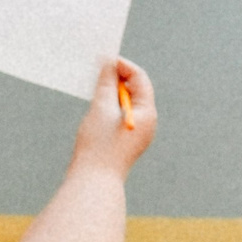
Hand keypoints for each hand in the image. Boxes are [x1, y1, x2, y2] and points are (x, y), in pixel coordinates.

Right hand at [68, 57, 156, 179]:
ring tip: (94, 85)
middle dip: (117, 77)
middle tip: (97, 68)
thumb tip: (109, 64)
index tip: (103, 58)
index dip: (123, 65)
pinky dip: (109, 106)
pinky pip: (120, 115)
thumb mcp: (101, 108)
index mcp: (147, 113)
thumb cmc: (99, 146)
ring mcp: (137, 133)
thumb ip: (106, 83)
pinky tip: (95, 105)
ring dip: (111, 91)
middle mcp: (147, 122)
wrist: (93, 182)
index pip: (140, 79)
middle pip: (135, 90)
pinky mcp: (126, 140)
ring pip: (126, 102)